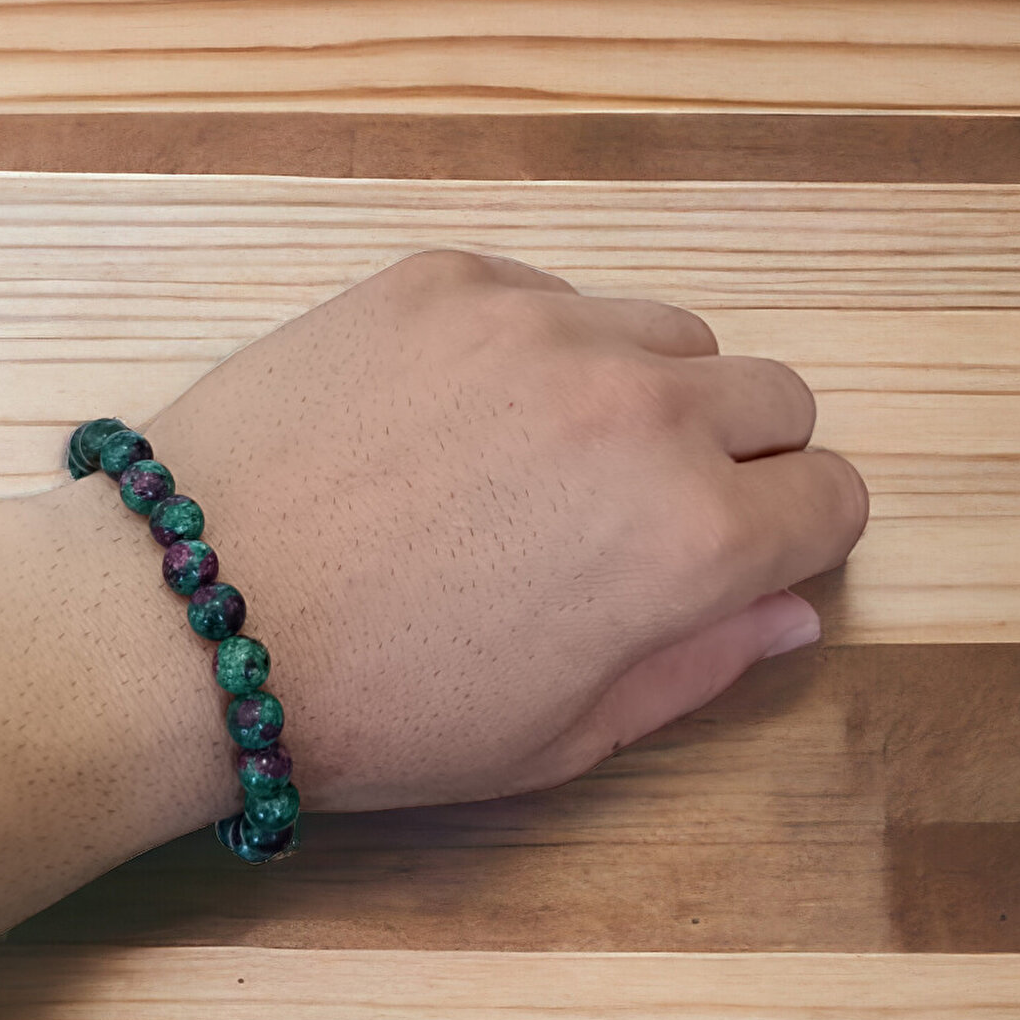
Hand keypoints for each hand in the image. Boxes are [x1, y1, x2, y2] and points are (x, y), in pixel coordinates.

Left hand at [137, 249, 868, 812]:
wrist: (185, 622)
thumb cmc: (372, 711)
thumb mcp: (557, 738)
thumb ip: (696, 667)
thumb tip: (787, 612)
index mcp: (690, 537)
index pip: (834, 499)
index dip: (798, 542)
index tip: (745, 562)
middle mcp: (640, 408)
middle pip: (777, 397)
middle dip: (743, 460)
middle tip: (646, 520)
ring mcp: (540, 326)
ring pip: (669, 334)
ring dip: (647, 395)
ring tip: (544, 468)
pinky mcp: (446, 280)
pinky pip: (552, 296)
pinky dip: (539, 350)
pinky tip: (456, 422)